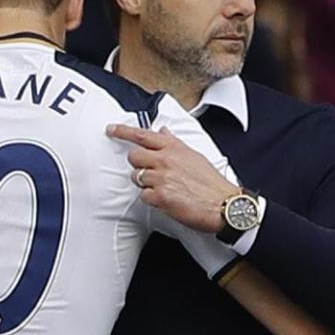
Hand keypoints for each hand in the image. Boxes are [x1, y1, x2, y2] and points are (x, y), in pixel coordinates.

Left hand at [106, 124, 237, 232]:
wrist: (222, 205)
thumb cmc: (210, 182)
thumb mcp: (194, 155)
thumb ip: (175, 143)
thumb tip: (163, 132)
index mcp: (173, 148)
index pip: (142, 134)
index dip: (123, 131)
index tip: (111, 129)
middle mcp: (165, 160)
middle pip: (133, 156)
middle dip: (138, 164)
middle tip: (149, 171)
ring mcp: (162, 178)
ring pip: (136, 177)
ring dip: (145, 183)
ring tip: (163, 187)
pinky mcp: (160, 196)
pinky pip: (143, 195)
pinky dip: (151, 198)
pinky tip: (165, 199)